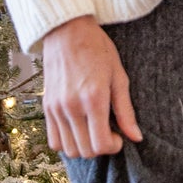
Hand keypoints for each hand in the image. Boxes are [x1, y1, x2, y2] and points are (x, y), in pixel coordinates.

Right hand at [41, 14, 143, 157]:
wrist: (67, 31)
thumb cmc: (97, 49)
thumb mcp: (118, 77)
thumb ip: (126, 111)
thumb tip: (136, 137)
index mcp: (93, 99)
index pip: (101, 144)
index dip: (113, 147)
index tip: (118, 137)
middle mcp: (72, 107)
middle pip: (85, 151)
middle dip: (100, 148)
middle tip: (107, 133)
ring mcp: (56, 108)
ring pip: (69, 149)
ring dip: (83, 147)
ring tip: (92, 131)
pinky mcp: (46, 107)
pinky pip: (53, 140)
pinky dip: (67, 142)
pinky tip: (78, 129)